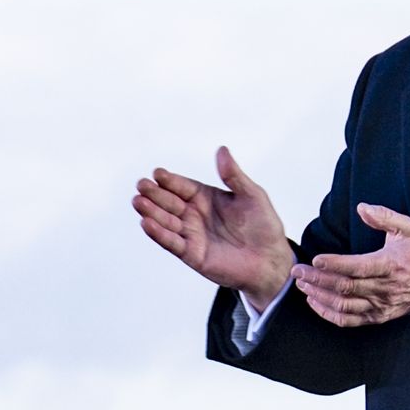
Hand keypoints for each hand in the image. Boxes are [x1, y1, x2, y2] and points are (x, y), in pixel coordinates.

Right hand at [135, 147, 293, 308]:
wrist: (271, 259)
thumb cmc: (263, 226)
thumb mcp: (252, 195)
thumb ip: (234, 175)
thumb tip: (222, 150)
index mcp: (205, 198)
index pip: (182, 186)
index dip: (169, 180)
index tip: (157, 173)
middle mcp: (194, 215)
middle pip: (168, 202)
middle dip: (154, 194)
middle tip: (141, 185)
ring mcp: (191, 234)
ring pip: (166, 221)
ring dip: (151, 212)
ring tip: (138, 202)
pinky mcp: (192, 254)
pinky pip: (172, 243)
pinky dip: (159, 234)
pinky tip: (147, 223)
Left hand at [292, 203, 409, 326]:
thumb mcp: (408, 228)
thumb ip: (385, 216)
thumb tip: (362, 207)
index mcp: (390, 265)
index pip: (358, 267)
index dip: (335, 264)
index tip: (316, 259)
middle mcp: (384, 288)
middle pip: (345, 287)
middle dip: (318, 280)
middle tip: (298, 271)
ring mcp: (380, 305)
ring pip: (344, 305)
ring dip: (320, 296)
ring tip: (303, 284)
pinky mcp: (377, 317)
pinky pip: (348, 320)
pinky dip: (328, 313)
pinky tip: (315, 301)